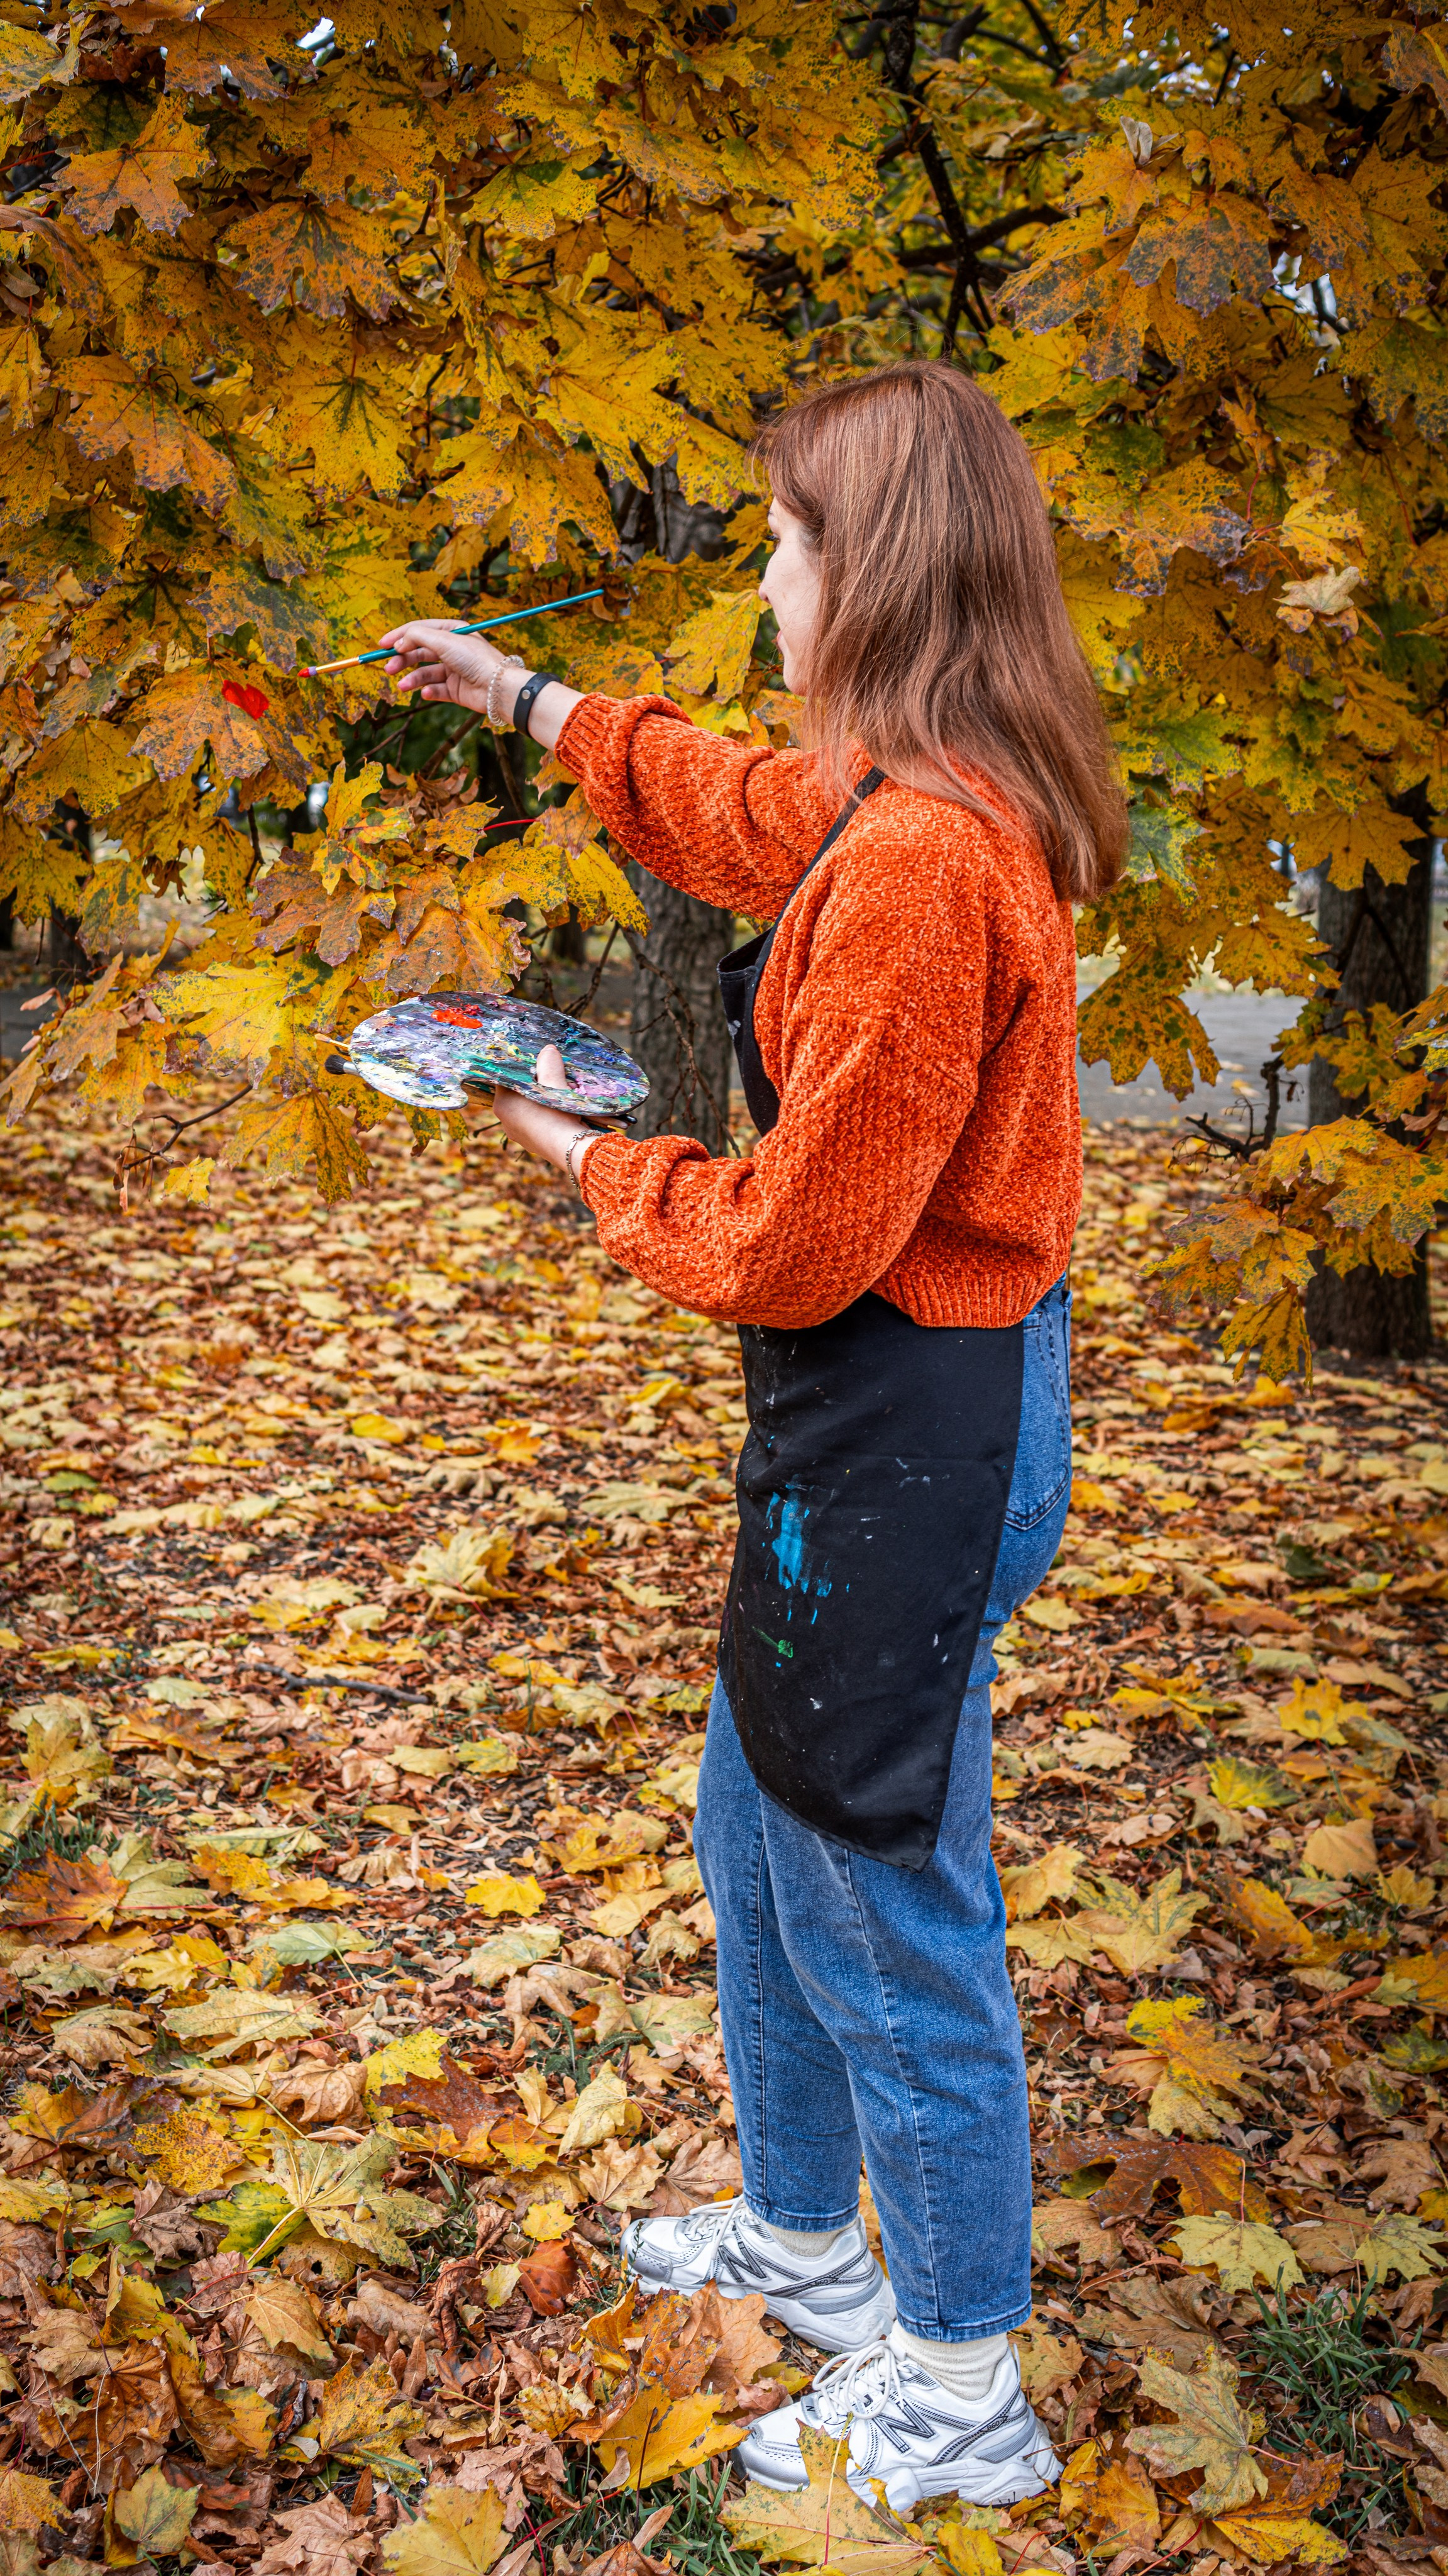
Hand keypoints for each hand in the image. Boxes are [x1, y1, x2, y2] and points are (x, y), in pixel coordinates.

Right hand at [379, 620, 514, 716]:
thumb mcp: (444, 640)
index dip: (399, 636)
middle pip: (419, 652)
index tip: (381, 645)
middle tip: (388, 668)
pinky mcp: (455, 690)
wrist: (498, 688)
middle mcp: (452, 650)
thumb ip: (418, 637)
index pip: (420, 630)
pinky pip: (436, 690)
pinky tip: (427, 693)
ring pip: (425, 673)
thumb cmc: (475, 659)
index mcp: (452, 631)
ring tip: (402, 685)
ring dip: (412, 679)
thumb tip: (398, 642)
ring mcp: (453, 670)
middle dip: (403, 659)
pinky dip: (429, 691)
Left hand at [476, 1042, 599, 1176]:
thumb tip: (548, 1049)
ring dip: (538, 1101)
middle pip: (516, 1094)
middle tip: (548, 1077)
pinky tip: (558, 1113)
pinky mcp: (531, 1145)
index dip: (520, 1068)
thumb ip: (549, 1063)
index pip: (505, 1078)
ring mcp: (517, 1135)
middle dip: (531, 1085)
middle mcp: (505, 1121)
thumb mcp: (554, 1082)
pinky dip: (543, 1116)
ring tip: (556, 1095)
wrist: (569, 1149)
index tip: (534, 1062)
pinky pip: (534, 1124)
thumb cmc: (555, 1113)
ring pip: (525, 1110)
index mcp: (502, 1103)